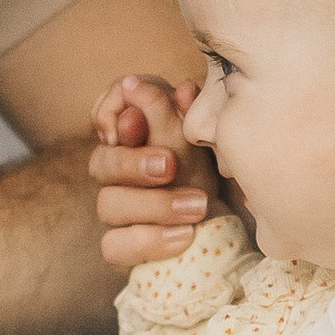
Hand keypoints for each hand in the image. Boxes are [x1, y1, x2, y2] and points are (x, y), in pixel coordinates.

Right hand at [89, 71, 219, 271]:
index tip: (135, 120)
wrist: (233, 232)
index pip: (106, 113)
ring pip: (108, 204)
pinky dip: (149, 240)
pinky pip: (113, 246)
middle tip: (169, 165)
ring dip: (154, 204)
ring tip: (198, 206)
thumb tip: (183, 89)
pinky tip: (183, 237)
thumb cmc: (215, 179)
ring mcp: (118, 210)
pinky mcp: (122, 246)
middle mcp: (119, 171)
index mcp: (136, 136)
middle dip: (134, 162)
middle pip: (101, 161)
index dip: (111, 111)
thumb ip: (187, 118)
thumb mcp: (206, 145)